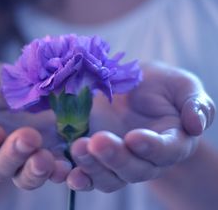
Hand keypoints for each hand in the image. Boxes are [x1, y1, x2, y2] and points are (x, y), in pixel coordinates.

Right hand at [0, 62, 71, 189]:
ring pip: (26, 174)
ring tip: (47, 159)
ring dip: (36, 170)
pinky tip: (69, 164)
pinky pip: (54, 168)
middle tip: (28, 138)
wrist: (19, 86)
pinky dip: (60, 169)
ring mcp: (25, 157)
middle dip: (13, 156)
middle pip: (0, 166)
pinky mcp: (49, 153)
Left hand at [66, 62, 214, 191]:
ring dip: (93, 167)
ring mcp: (119, 161)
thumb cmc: (159, 86)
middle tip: (98, 142)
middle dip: (116, 158)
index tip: (134, 137)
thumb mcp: (181, 86)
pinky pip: (88, 175)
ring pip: (109, 177)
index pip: (166, 151)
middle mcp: (145, 159)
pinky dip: (78, 176)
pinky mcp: (97, 158)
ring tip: (78, 148)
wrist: (133, 88)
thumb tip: (196, 124)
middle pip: (134, 170)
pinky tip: (67, 171)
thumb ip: (195, 103)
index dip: (151, 148)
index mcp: (171, 142)